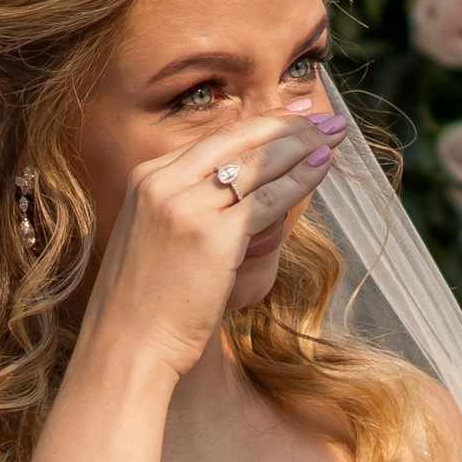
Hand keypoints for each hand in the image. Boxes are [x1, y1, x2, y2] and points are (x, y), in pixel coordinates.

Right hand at [76, 111, 338, 376]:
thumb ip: (194, 209)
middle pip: (237, 140)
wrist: (127, 346)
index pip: (215, 139)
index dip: (261, 124)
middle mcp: (161, 183)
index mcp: (146, 178)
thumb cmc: (149, 306)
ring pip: (256, 164)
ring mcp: (184, 207)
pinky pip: (266, 200)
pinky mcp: (211, 236)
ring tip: (334, 136)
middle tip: (327, 118)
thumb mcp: (161, 240)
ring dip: (302, 146)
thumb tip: (252, 196)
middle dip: (289, 125)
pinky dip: (299, 181)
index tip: (295, 114)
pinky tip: (322, 167)